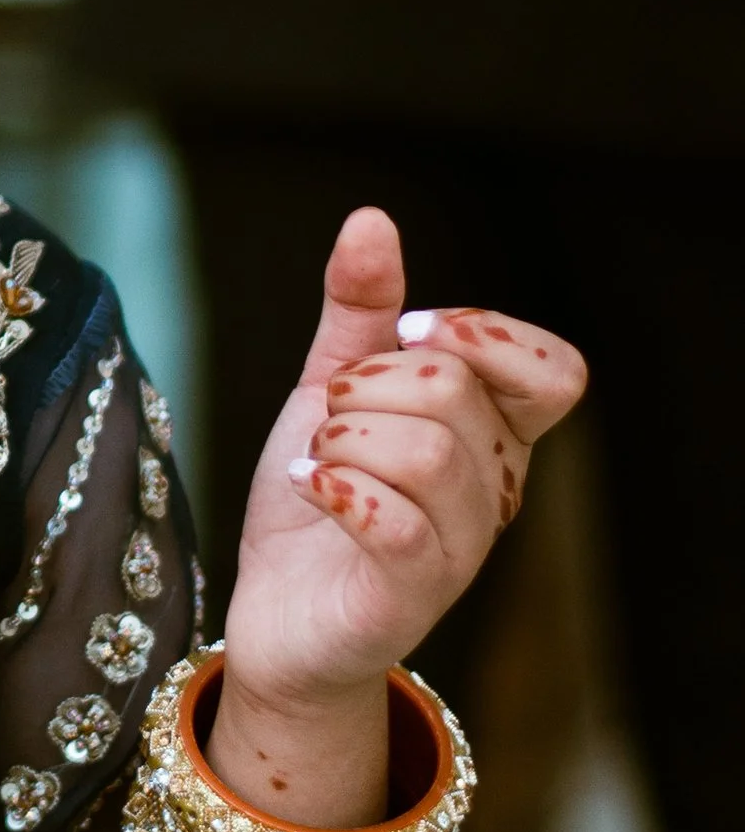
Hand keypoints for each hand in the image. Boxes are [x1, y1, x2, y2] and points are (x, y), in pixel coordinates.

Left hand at [216, 207, 586, 829]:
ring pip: (427, 450)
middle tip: (330, 418)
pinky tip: (308, 484)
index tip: (404, 334)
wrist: (275, 611)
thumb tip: (371, 220)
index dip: (481, 334)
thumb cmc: (318, 496)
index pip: (556, 369)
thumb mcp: (331, 386)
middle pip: (455, 392)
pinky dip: (337, 488)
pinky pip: (398, 523)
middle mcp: (495, 490)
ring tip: (318, 461)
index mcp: (496, 436)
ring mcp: (461, 549)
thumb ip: (358, 311)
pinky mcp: (410, 596)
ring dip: (343, 439)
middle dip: (366, 386)